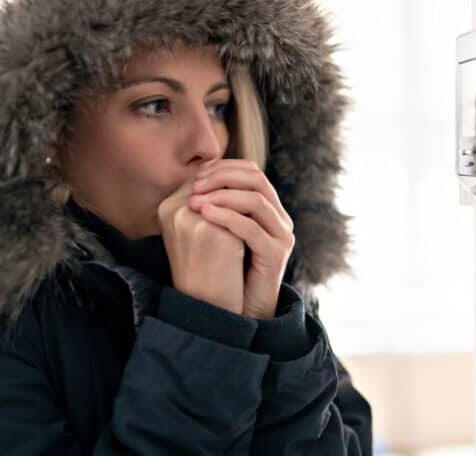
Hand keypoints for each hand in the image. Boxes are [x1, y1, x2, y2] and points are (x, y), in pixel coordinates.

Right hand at [157, 161, 246, 313]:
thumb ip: (202, 204)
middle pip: (214, 177)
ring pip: (229, 189)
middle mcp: (175, 210)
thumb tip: (222, 175)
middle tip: (257, 180)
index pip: (199, 177)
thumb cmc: (200, 268)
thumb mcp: (195, 231)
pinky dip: (252, 209)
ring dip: (246, 190)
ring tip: (261, 197)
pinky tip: (262, 215)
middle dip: (237, 177)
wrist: (205, 305)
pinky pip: (239, 209)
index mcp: (166, 208)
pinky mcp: (214, 232)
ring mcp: (193, 220)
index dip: (224, 174)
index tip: (243, 178)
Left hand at [187, 159, 295, 318]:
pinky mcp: (276, 254)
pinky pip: (252, 228)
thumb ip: (214, 204)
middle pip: (257, 180)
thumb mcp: (217, 229)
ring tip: (194, 201)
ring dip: (222, 195)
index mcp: (268, 208)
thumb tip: (194, 175)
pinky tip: (205, 215)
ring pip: (256, 201)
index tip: (196, 174)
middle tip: (195, 185)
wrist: (236, 307)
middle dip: (223, 178)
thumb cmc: (222, 267)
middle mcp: (279, 218)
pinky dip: (226, 217)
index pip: (251, 172)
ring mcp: (281, 235)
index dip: (224, 168)